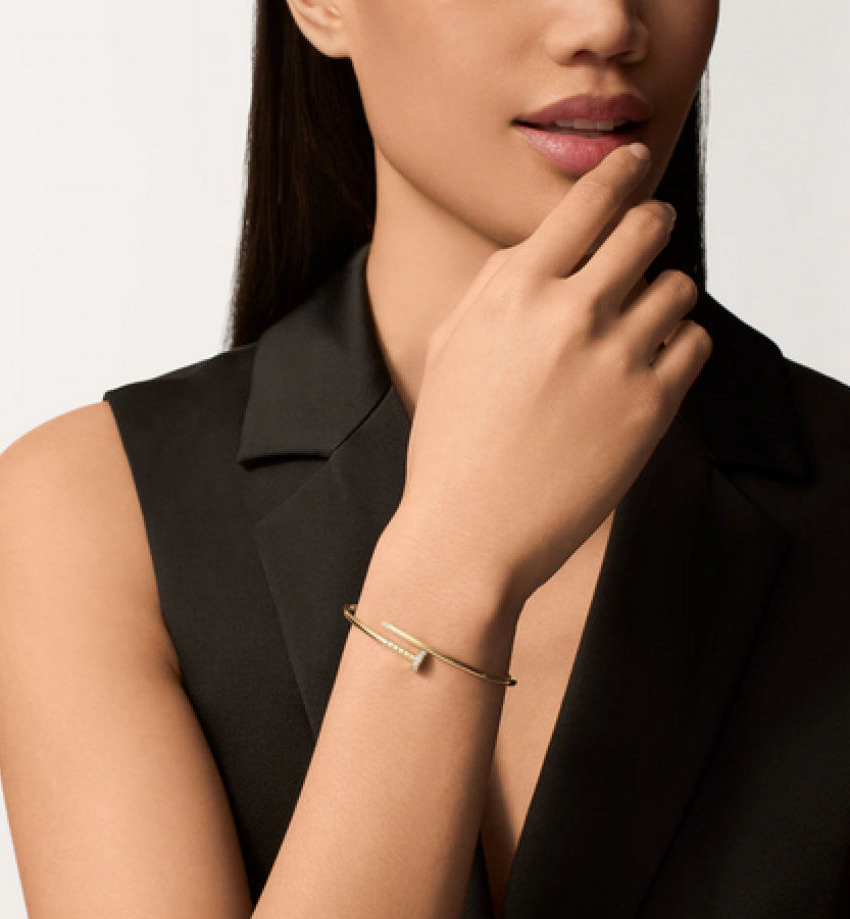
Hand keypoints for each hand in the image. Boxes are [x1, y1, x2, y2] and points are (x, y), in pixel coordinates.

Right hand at [393, 143, 711, 609]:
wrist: (469, 530)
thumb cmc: (450, 444)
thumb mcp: (450, 347)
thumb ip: (493, 286)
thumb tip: (540, 247)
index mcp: (514, 290)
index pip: (586, 202)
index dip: (617, 173)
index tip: (632, 162)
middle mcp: (569, 312)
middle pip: (646, 228)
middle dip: (651, 223)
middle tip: (649, 235)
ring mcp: (615, 358)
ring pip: (679, 284)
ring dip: (666, 291)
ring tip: (641, 318)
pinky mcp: (650, 406)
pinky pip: (694, 343)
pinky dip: (679, 344)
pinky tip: (649, 365)